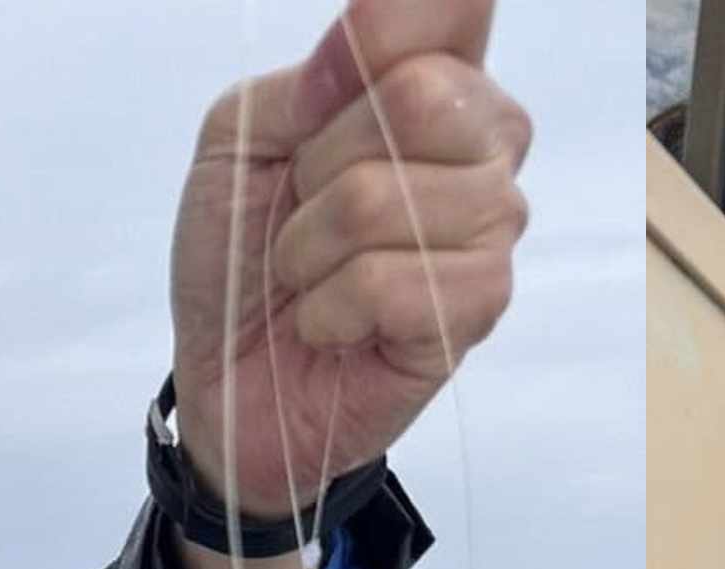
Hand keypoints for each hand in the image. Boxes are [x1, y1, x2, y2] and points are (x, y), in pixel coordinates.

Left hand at [170, 0, 531, 522]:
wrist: (233, 376)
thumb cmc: (242, 252)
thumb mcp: (240, 139)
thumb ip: (299, 84)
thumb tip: (361, 50)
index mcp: (434, 79)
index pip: (452, 7)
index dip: (382, 30)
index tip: (317, 91)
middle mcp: (483, 143)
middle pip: (423, 97)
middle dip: (322, 161)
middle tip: (303, 207)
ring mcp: (491, 228)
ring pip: (389, 199)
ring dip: (313, 246)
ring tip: (312, 273)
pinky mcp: (481, 308)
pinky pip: (391, 282)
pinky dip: (331, 306)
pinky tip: (335, 322)